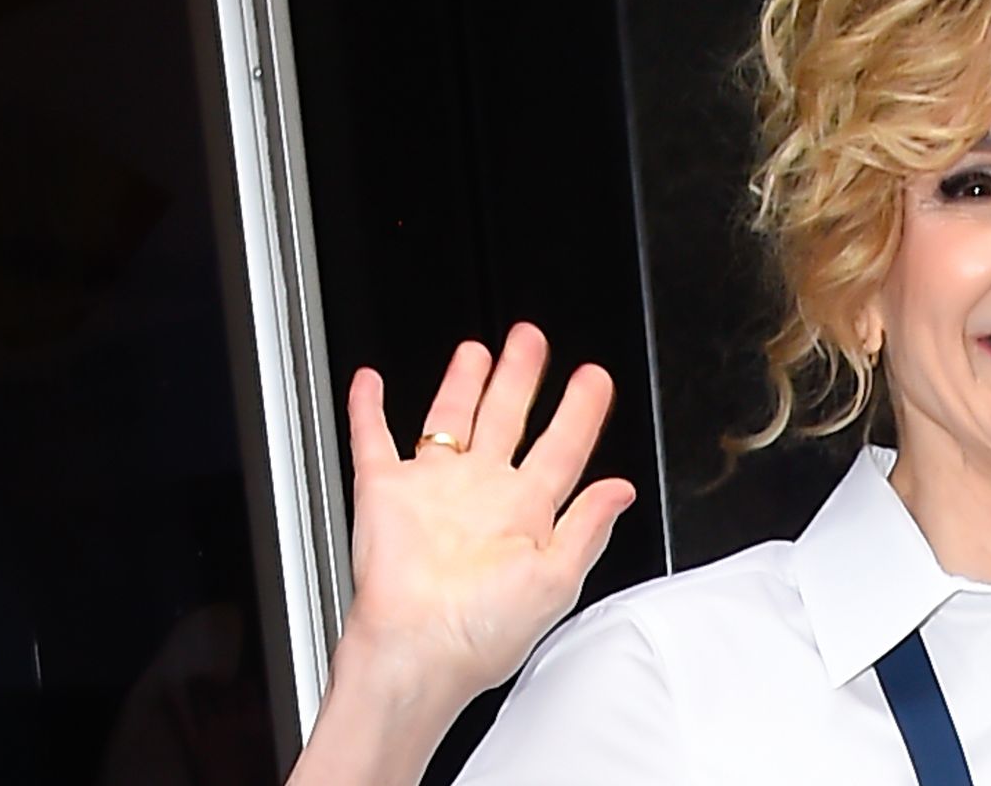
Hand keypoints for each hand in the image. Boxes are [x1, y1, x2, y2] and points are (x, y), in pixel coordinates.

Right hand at [337, 322, 636, 703]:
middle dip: (521, 376)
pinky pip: (374, 440)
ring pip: (451, 418)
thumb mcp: (557, 580)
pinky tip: (371, 381)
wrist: (417, 653)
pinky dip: (368, 409)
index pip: (563, 447)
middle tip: (532, 338)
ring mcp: (434, 490)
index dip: (581, 410)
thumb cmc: (482, 633)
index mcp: (527, 513)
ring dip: (463, 382)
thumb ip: (589, 528)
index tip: (594, 378)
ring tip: (478, 350)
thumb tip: (621, 489)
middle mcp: (482, 494)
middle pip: (507, 418)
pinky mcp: (385, 493)